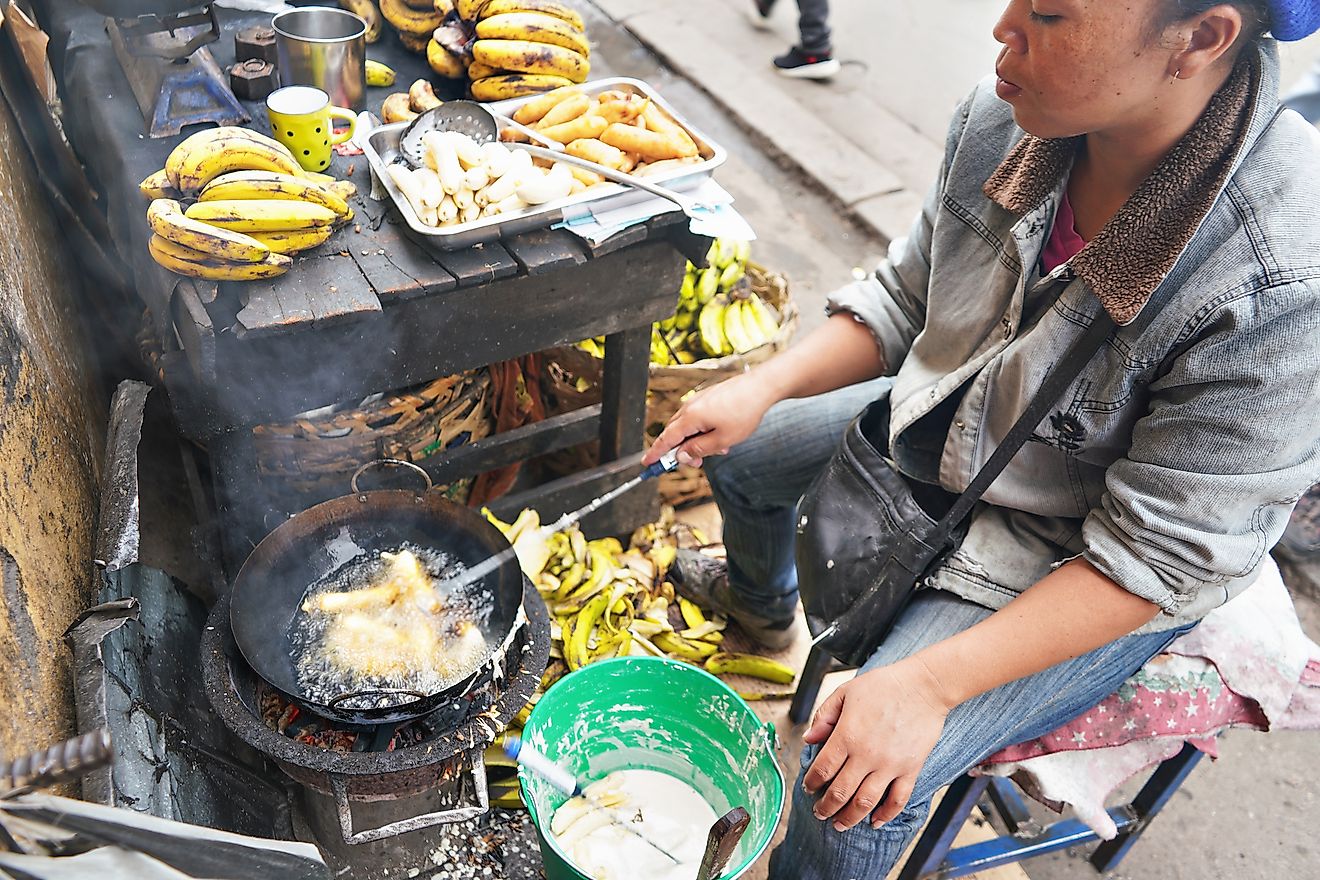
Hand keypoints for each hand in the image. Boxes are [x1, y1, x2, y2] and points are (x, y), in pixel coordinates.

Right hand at [641, 371, 780, 467]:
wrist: (761, 387)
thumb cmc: (744, 411)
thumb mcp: (722, 440)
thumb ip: (699, 450)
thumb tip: (681, 456)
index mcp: (690, 418)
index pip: (666, 439)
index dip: (656, 453)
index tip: (647, 463)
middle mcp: (690, 407)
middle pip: (675, 433)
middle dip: (681, 451)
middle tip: (694, 463)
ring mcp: (699, 400)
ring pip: (688, 427)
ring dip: (697, 442)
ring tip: (718, 450)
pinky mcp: (708, 398)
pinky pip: (698, 418)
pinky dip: (704, 431)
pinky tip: (722, 438)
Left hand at [802, 659, 951, 830]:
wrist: (923, 686)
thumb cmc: (883, 686)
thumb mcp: (845, 692)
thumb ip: (824, 716)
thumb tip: (809, 739)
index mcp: (847, 735)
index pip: (823, 769)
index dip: (812, 783)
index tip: (808, 788)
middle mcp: (867, 755)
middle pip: (840, 792)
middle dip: (826, 807)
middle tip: (819, 813)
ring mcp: (890, 765)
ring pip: (865, 802)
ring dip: (849, 818)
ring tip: (840, 824)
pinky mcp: (910, 769)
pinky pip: (897, 800)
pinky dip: (886, 815)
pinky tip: (875, 822)